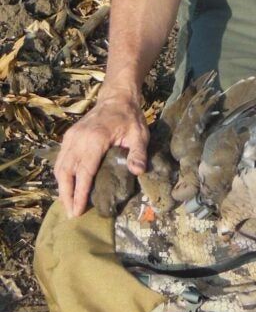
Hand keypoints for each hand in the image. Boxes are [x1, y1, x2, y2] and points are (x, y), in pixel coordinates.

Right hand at [54, 90, 148, 217]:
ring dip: (62, 187)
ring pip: (60, 167)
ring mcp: (71, 137)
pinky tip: (67, 186)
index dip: (80, 194)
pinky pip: (61, 159)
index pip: (84, 172)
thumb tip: (137, 172)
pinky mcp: (69, 136)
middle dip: (66, 195)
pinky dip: (61, 175)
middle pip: (66, 172)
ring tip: (68, 204)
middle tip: (71, 214)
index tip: (78, 211)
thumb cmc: (130, 117)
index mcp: (95, 139)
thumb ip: (138, 153)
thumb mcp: (140, 134)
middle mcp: (78, 139)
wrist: (117, 97)